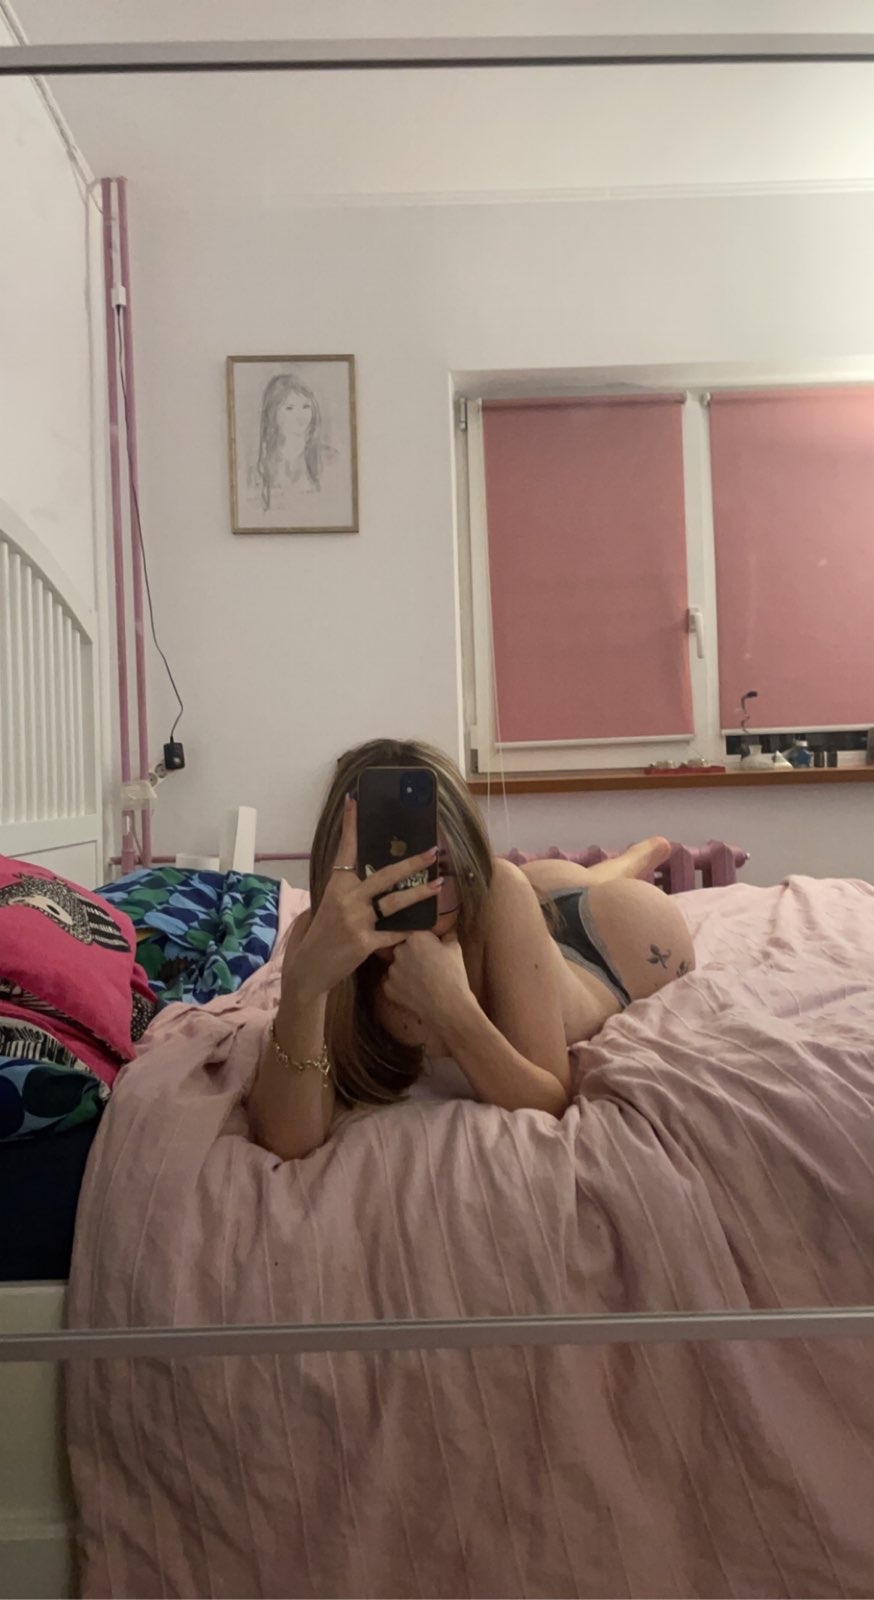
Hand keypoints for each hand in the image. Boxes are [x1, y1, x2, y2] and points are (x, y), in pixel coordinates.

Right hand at [285, 796, 439, 1004]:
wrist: (309, 968)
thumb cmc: (319, 935)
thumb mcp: (327, 905)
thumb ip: (346, 890)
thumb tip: (364, 874)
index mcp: (335, 885)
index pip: (345, 850)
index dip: (351, 826)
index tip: (354, 801)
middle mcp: (346, 899)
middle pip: (384, 876)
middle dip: (411, 863)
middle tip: (433, 852)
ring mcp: (356, 921)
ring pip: (395, 903)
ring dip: (419, 893)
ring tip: (439, 884)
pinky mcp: (365, 943)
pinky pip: (394, 933)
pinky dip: (407, 930)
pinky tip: (423, 926)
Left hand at [381, 931, 472, 1028]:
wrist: (448, 1006)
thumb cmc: (453, 975)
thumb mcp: (455, 948)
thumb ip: (446, 934)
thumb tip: (446, 927)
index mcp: (416, 937)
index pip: (415, 934)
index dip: (424, 942)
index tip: (432, 950)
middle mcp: (399, 951)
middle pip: (403, 949)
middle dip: (412, 954)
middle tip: (427, 965)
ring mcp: (392, 970)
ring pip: (397, 966)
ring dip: (405, 970)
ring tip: (421, 980)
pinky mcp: (388, 987)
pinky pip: (392, 982)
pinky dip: (401, 986)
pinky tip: (414, 991)